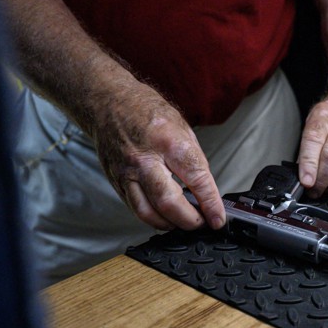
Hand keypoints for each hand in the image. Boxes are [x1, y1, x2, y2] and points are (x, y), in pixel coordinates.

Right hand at [92, 81, 224, 230]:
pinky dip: (153, 217)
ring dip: (170, 224)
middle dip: (189, 220)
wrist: (108, 103)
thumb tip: (205, 189)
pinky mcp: (116, 181)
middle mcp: (144, 159)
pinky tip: (164, 215)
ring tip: (183, 222)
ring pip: (148, 212)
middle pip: (168, 202)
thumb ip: (192, 158)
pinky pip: (135, 208)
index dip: (210, 203)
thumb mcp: (181, 126)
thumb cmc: (145, 110)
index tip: (218, 217)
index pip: (195, 178)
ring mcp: (127, 172)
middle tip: (202, 223)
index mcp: (167, 141)